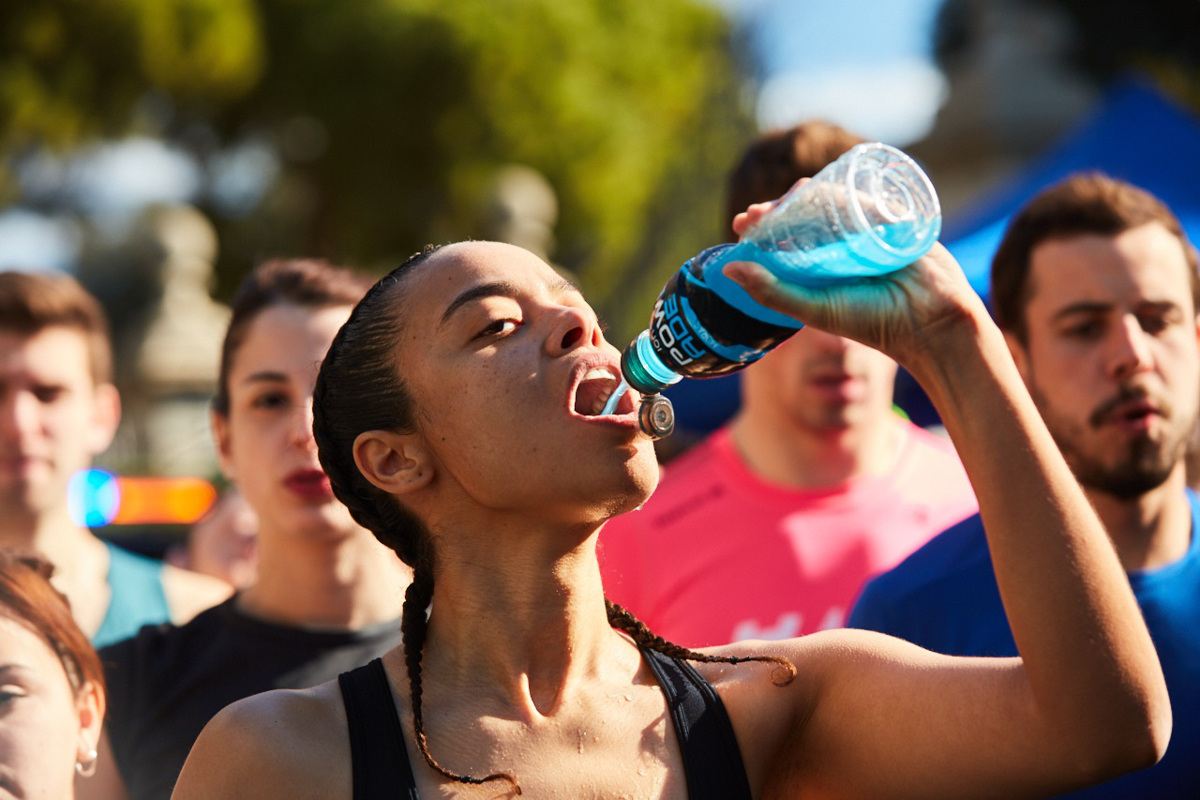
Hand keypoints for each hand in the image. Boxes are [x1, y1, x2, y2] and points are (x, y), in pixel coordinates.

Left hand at [726, 203, 987, 366]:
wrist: (931, 319)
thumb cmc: (873, 321)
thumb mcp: (814, 308)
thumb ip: (771, 292)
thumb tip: (729, 267)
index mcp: (820, 271)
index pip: (783, 242)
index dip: (761, 229)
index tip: (739, 222)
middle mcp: (840, 250)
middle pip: (803, 217)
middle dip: (778, 209)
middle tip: (757, 211)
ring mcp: (865, 233)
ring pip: (830, 202)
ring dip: (806, 194)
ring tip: (786, 197)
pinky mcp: (892, 220)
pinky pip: (865, 196)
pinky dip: (844, 187)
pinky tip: (823, 186)